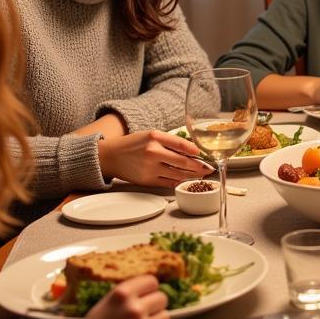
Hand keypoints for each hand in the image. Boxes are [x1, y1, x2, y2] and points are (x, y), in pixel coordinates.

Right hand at [79, 275, 169, 318]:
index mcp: (122, 294)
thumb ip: (127, 294)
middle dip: (154, 305)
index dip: (148, 289)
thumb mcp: (105, 303)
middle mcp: (134, 309)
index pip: (152, 281)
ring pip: (165, 316)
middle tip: (144, 313)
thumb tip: (149, 288)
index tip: (145, 296)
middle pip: (162, 298)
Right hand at [97, 130, 212, 185]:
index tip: (204, 153)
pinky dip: (179, 182)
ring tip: (201, 174)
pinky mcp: (148, 181)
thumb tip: (192, 149)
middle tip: (209, 167)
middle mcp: (153, 152)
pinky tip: (186, 180)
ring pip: (178, 174)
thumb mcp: (150, 135)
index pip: (181, 144)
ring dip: (192, 175)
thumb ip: (170, 141)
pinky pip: (169, 183)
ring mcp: (150, 168)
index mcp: (155, 137)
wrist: (111, 157)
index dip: (196, 150)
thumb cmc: (133, 144)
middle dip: (199, 166)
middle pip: (183, 162)